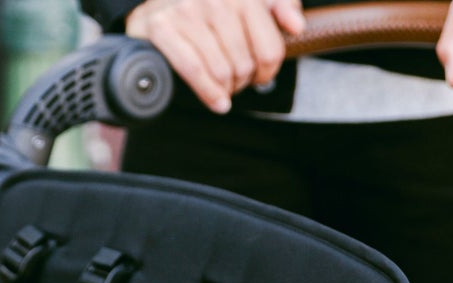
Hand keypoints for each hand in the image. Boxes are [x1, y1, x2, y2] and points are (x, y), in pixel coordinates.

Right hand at [125, 0, 305, 112]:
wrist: (157, 4)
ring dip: (225, 90)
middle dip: (242, 82)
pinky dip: (208, 92)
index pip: (270, 48)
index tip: (261, 76)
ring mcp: (188, 11)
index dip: (268, 71)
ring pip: (221, 70)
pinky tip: (218, 103)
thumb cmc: (208, 8)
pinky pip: (193, 69)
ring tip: (224, 90)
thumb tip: (296, 27)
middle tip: (236, 82)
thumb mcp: (250, 1)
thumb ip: (279, 6)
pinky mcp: (162, 27)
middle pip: (245, 64)